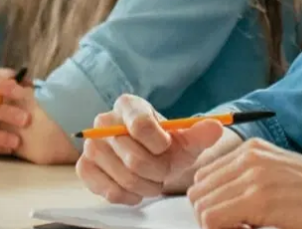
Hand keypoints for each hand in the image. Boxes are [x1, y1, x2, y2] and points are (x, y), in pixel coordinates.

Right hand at [76, 94, 233, 203]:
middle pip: (135, 158)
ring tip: (152, 179)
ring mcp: (91, 145)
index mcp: (128, 105)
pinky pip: (108, 191)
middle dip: (158, 171)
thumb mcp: (187, 139)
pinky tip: (136, 190)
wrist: (149, 158)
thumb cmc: (166, 146)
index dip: (160, 144)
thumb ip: (202, 133)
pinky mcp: (84, 167)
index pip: (141, 125)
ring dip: (146, 185)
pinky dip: (129, 195)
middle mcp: (104, 121)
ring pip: (124, 177)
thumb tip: (216, 127)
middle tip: (163, 171)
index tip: (167, 147)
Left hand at [186, 138, 301, 228]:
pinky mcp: (258, 197)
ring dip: (216, 224)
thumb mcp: (280, 176)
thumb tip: (219, 203)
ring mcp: (253, 175)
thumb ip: (249, 181)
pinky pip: (213, 220)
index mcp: (252, 149)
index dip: (213, 203)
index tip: (233, 219)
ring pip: (201, 206)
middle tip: (238, 227)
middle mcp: (249, 156)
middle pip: (198, 191)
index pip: (204, 177)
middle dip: (210, 214)